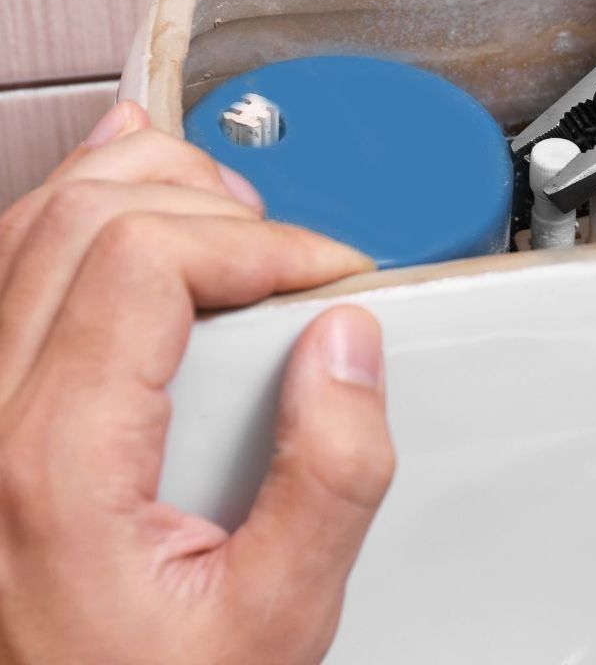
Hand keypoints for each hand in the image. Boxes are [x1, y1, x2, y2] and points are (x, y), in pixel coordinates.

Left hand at [0, 102, 392, 663]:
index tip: (332, 276)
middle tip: (296, 257)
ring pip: (31, 223)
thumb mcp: (274, 620)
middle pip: (84, 217)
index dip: (262, 242)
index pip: (147, 259)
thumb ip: (329, 482)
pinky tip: (126, 192)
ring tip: (233, 217)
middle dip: (215, 205)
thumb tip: (349, 349)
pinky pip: (6, 268)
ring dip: (143, 188)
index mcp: (52, 464)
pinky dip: (74, 209)